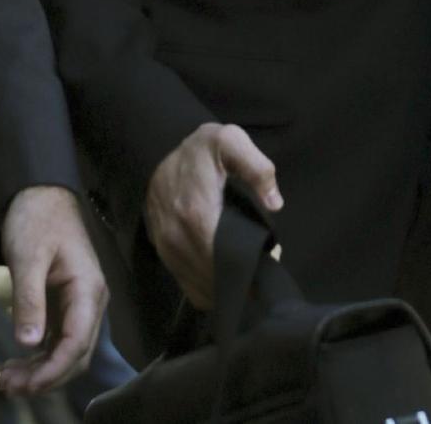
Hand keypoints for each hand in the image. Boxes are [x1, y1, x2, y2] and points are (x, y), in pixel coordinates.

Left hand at [0, 185, 107, 395]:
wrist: (39, 193)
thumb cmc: (37, 218)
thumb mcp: (28, 256)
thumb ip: (29, 299)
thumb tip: (28, 343)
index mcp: (88, 288)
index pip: (77, 343)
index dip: (53, 371)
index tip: (26, 385)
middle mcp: (90, 301)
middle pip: (75, 355)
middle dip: (44, 377)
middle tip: (5, 386)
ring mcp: (79, 305)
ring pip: (66, 352)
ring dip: (40, 371)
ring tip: (4, 379)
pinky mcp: (66, 305)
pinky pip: (57, 341)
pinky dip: (39, 357)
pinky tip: (15, 364)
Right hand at [144, 122, 282, 309]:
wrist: (156, 152)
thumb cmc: (199, 151)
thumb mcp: (230, 141)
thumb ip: (257, 167)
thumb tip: (274, 203)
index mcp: (196, 215)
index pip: (227, 262)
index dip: (251, 267)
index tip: (269, 259)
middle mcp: (177, 239)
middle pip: (217, 279)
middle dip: (242, 279)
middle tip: (262, 266)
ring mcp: (168, 250)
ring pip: (203, 288)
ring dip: (226, 286)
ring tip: (245, 270)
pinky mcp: (164, 256)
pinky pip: (190, 288)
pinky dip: (210, 288)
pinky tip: (224, 275)